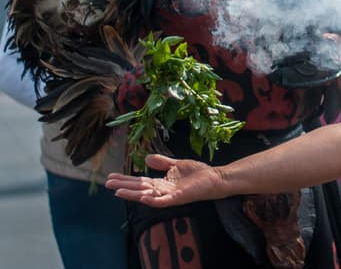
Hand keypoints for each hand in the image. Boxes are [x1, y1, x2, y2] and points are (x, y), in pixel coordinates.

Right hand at [105, 154, 224, 206]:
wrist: (215, 178)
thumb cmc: (197, 173)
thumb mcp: (176, 164)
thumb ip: (162, 162)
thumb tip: (145, 158)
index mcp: (161, 183)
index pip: (139, 181)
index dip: (126, 179)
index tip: (111, 176)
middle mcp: (162, 190)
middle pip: (139, 188)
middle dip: (123, 186)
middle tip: (107, 184)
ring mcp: (169, 195)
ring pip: (147, 196)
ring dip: (133, 194)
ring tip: (118, 192)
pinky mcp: (178, 197)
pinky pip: (163, 201)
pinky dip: (153, 200)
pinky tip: (143, 197)